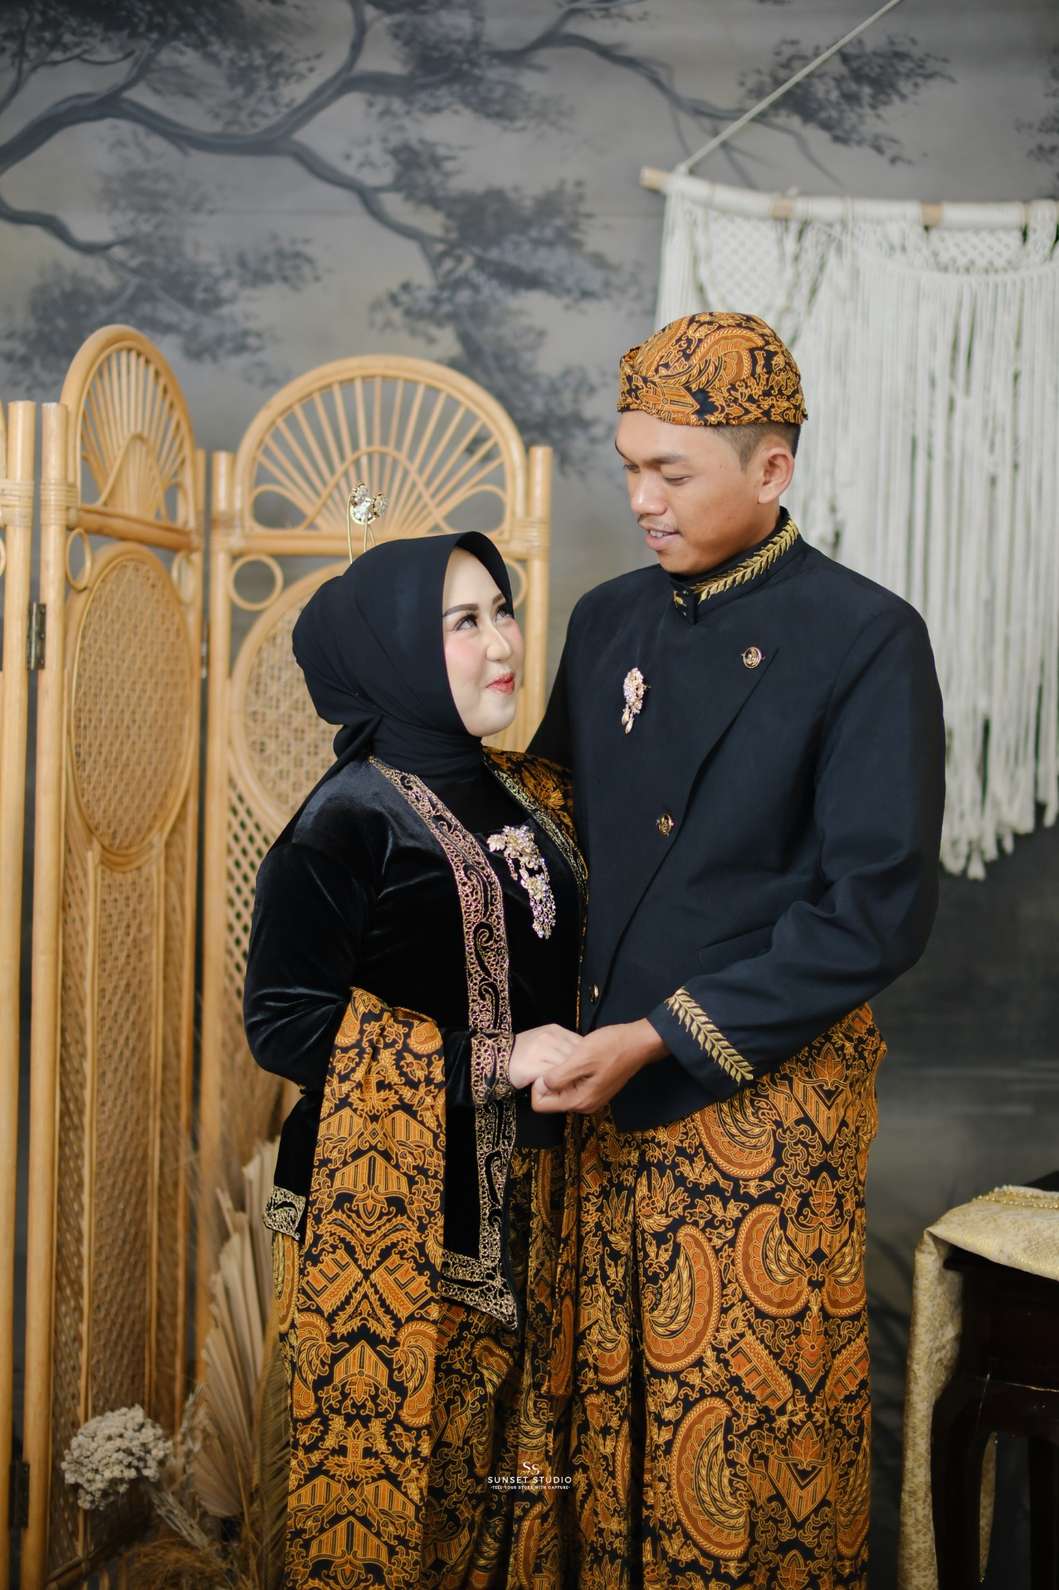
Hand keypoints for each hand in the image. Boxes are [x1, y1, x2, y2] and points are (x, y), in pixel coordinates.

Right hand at [508, 1024, 582, 1090]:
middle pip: (576, 1055)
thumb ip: (563, 1047)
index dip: (585, 1059)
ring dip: (571, 1078)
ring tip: (572, 1087)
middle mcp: (550, 1037)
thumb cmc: (524, 1055)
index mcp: (555, 1030)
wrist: (498, 1058)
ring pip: (566, 1066)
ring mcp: (541, 1049)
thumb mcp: (546, 1044)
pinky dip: (559, 1084)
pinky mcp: (534, 1064)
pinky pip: (554, 1076)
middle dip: (580, 1070)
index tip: (586, 1071)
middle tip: (582, 1082)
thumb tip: (584, 1059)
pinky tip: (559, 1089)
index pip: (580, 1043)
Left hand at [531, 1018, 665, 1113]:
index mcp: (579, 1101)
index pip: (540, 1105)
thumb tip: (540, 1085)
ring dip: (562, 1073)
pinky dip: (572, 1071)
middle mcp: (584, 1105)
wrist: (639, 1043)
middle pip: (551, 1098)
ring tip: (573, 1056)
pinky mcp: (596, 1088)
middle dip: (550, 1079)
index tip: (549, 1066)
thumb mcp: (581, 1058)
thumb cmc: (611, 1048)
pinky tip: (581, 1057)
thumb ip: (558, 1076)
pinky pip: (573, 1084)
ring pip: (562, 1090)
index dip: (538, 1084)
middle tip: (563, 1058)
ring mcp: (591, 1097)